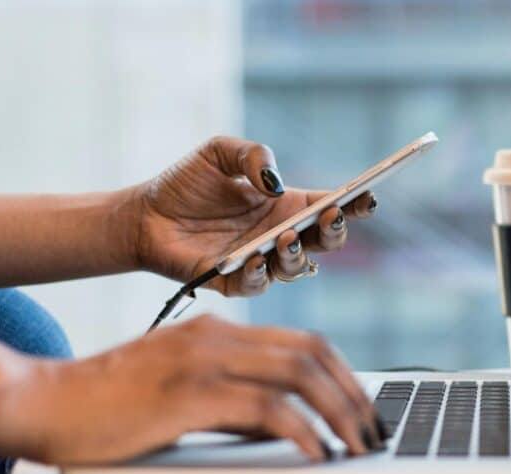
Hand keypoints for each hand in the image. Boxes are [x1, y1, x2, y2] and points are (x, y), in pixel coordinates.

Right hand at [4, 315, 381, 464]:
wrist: (43, 403)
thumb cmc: (110, 406)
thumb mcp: (183, 392)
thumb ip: (233, 400)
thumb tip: (285, 425)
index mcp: (218, 330)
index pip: (305, 342)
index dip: (345, 374)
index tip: (365, 408)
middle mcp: (217, 336)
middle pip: (313, 353)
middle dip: (354, 394)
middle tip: (373, 430)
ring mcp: (203, 360)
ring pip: (299, 375)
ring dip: (340, 412)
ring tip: (358, 444)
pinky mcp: (189, 393)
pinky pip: (266, 408)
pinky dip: (302, 430)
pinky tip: (317, 452)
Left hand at [129, 136, 377, 295]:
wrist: (143, 215)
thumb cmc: (185, 183)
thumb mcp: (219, 152)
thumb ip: (252, 155)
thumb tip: (275, 183)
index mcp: (287, 205)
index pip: (331, 206)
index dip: (354, 203)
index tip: (367, 196)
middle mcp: (280, 235)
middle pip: (326, 242)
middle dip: (335, 231)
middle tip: (330, 216)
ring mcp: (260, 261)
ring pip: (297, 268)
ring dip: (298, 254)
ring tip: (286, 237)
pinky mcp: (232, 282)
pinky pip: (256, 285)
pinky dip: (260, 274)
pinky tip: (254, 258)